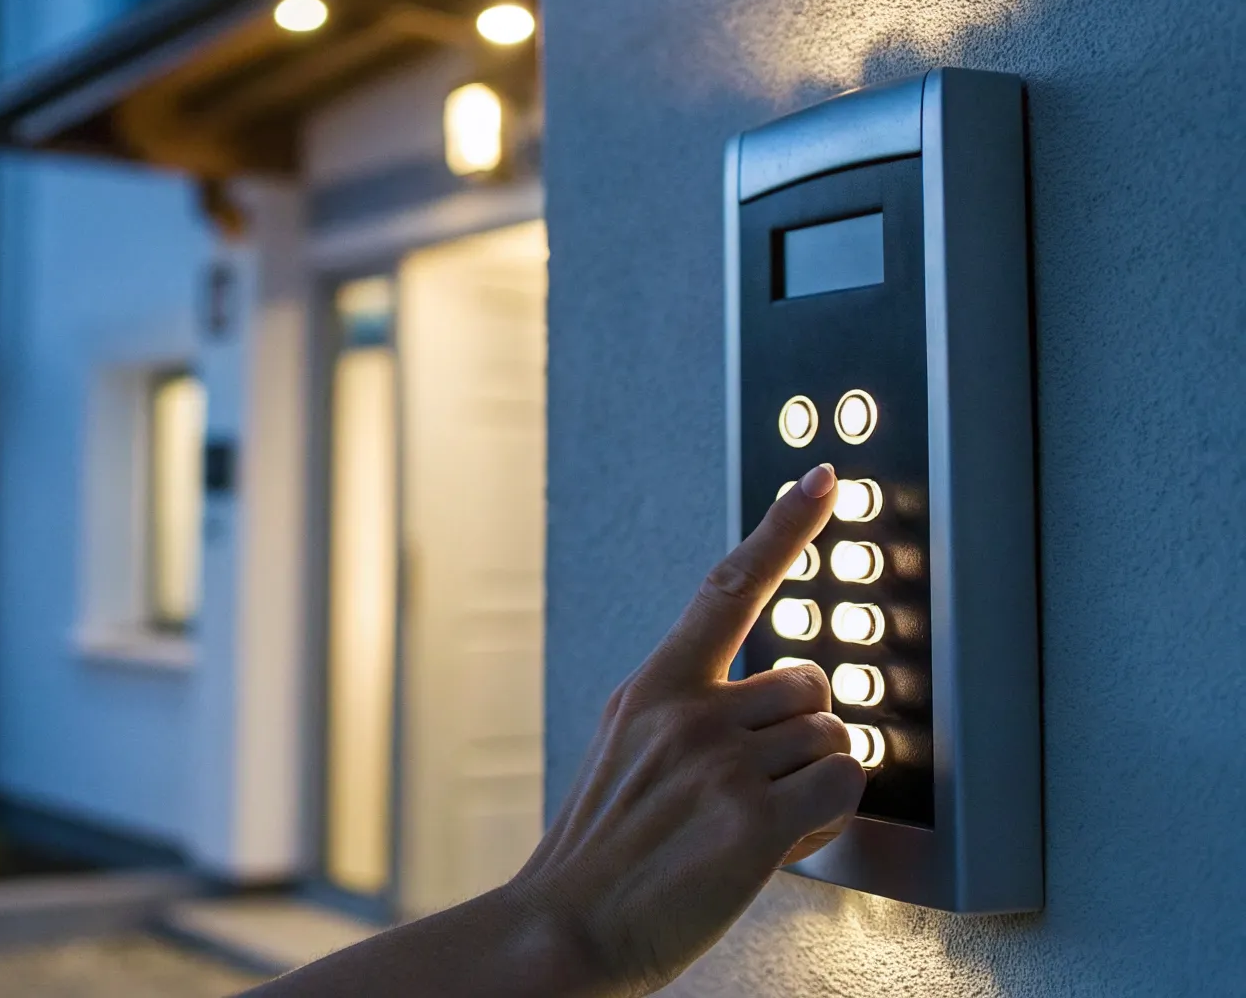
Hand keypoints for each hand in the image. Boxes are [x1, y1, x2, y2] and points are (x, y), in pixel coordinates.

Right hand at [244, 463, 863, 997]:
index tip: (822, 480)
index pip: (728, 588)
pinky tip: (778, 845)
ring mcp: (718, 764)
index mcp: (652, 687)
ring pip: (832, 740)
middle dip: (803, 734)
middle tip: (760, 785)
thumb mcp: (624, 753)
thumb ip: (688, 712)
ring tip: (756, 824)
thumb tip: (769, 701)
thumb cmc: (599, 854)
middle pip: (810, 685)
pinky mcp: (752, 820)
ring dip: (814, 785)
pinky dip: (828, 821)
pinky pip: (844, 788)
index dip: (782, 528)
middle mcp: (686, 712)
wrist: (566, 928)